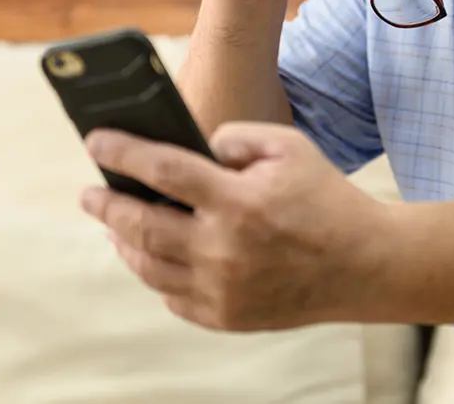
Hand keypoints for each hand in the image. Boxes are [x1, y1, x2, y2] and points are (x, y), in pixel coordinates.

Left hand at [79, 123, 392, 330]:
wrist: (365, 265)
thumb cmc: (326, 198)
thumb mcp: (290, 147)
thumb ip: (236, 137)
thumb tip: (194, 149)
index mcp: (238, 201)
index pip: (162, 170)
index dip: (122, 152)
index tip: (95, 141)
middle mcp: (223, 249)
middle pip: (142, 225)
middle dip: (106, 205)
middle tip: (88, 194)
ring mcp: (222, 289)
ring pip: (149, 267)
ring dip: (124, 243)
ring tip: (114, 226)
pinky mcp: (227, 317)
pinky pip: (173, 297)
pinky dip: (156, 275)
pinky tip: (152, 258)